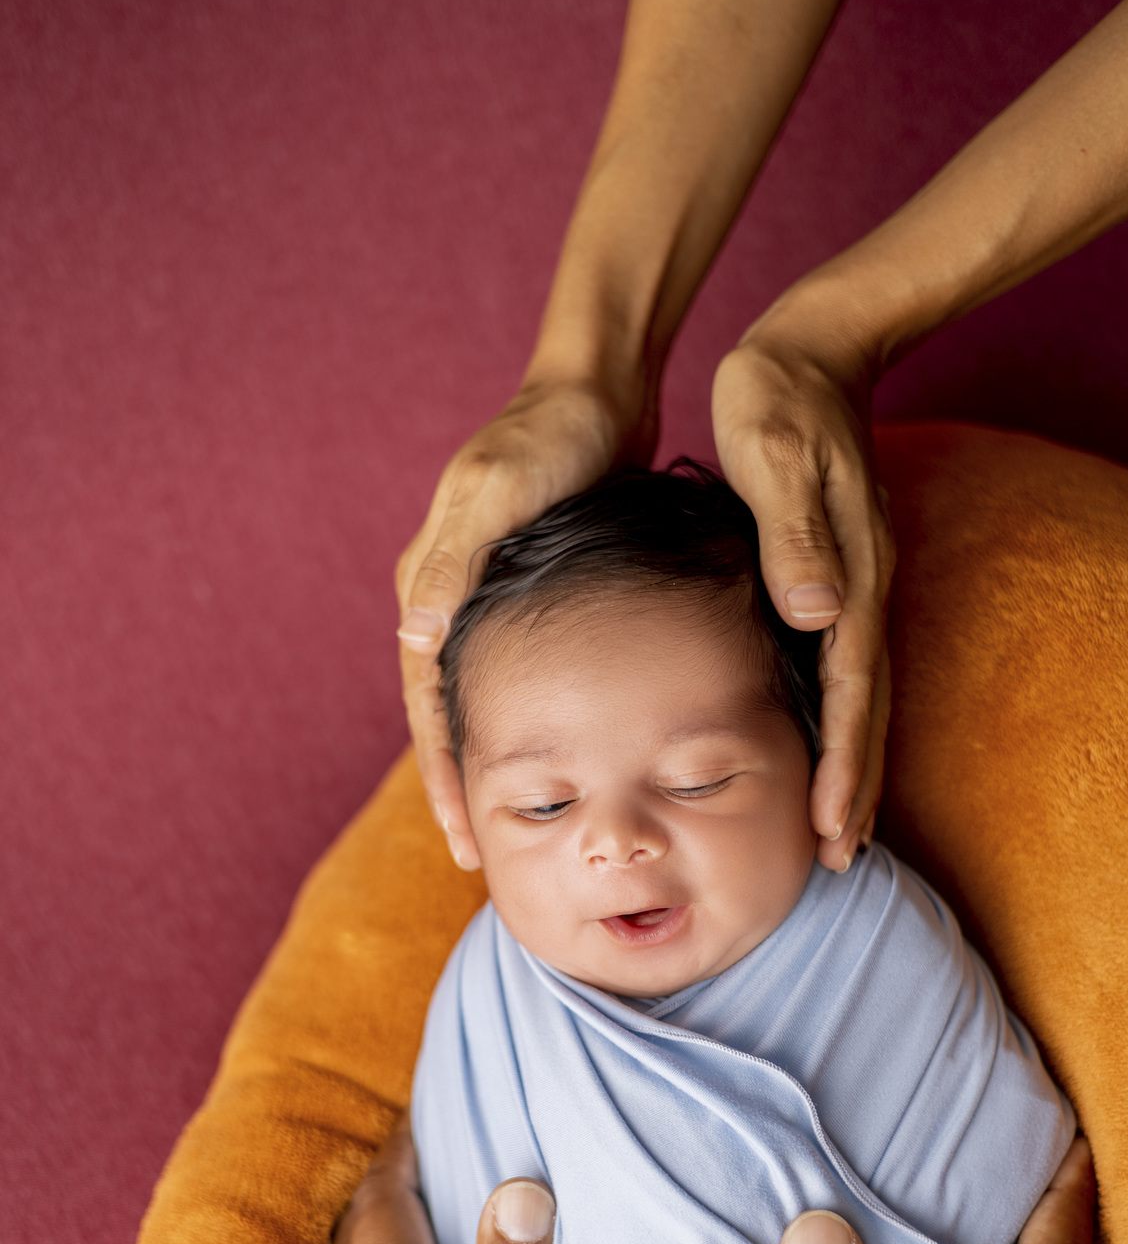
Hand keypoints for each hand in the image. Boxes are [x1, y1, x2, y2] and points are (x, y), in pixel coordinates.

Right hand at [396, 372, 650, 866]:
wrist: (598, 387)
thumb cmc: (551, 436)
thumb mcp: (499, 491)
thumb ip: (455, 560)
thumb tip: (413, 637)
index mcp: (429, 584)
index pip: (426, 703)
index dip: (443, 774)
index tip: (462, 837)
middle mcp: (447, 598)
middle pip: (447, 715)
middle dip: (460, 785)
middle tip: (479, 856)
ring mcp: (487, 599)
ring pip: (483, 702)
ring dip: (496, 759)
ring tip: (516, 823)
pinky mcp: (531, 595)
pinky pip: (521, 676)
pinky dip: (529, 721)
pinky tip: (558, 757)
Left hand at [711, 331, 893, 872]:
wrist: (812, 347)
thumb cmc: (780, 398)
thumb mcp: (778, 454)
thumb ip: (795, 534)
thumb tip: (816, 615)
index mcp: (848, 572)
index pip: (851, 688)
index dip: (846, 761)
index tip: (835, 825)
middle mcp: (861, 587)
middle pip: (866, 706)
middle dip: (856, 786)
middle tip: (841, 857)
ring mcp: (854, 584)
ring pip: (859, 694)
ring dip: (851, 762)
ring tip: (837, 825)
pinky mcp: (836, 576)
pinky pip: (842, 668)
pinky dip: (836, 719)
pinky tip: (818, 746)